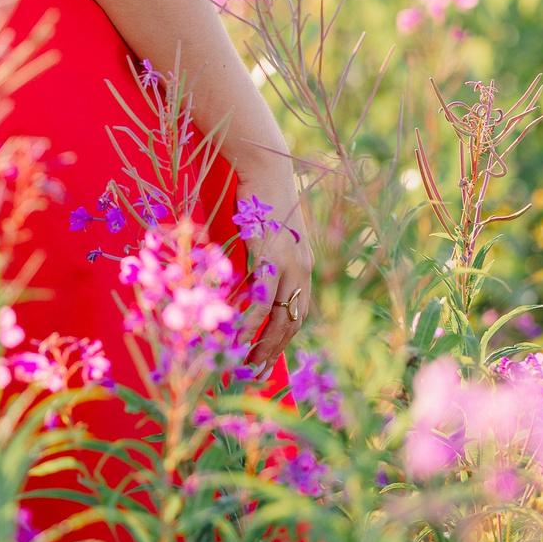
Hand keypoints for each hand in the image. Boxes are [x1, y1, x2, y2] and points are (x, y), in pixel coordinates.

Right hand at [234, 166, 314, 371]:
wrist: (265, 170)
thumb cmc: (261, 199)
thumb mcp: (268, 235)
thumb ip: (266, 261)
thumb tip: (250, 283)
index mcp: (304, 266)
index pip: (297, 311)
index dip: (283, 338)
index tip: (268, 357)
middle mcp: (303, 270)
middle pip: (293, 321)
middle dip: (275, 350)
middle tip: (256, 371)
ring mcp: (289, 265)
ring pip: (280, 318)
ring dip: (263, 345)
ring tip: (246, 363)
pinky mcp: (271, 259)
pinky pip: (262, 301)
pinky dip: (250, 324)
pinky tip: (238, 338)